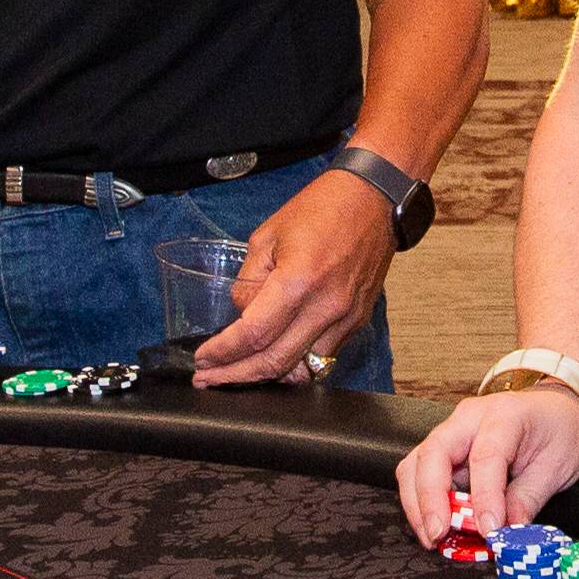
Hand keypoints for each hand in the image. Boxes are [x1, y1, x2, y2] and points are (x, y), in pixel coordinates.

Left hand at [192, 173, 390, 386]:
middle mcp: (325, 307)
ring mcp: (345, 318)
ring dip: (265, 377)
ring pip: (300, 370)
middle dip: (236, 375)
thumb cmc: (322, 208)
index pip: (254, 334)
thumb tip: (241, 315)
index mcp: (299, 281)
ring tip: (236, 374)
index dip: (223, 352)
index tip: (204, 360)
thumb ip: (249, 282)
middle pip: (275, 362)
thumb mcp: (267, 236)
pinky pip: (321, 357)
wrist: (374, 199)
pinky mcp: (357, 322)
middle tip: (209, 379)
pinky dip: (294, 365)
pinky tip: (272, 360)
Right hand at [398, 382, 578, 541]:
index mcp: (505, 416)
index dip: (484, 497)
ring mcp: (450, 431)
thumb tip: (505, 533)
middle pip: (433, 454)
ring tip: (433, 536)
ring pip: (415, 464)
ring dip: (417, 503)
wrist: (554, 409)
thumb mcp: (557, 466)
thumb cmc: (559, 431)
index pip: (486, 456)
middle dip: (430, 499)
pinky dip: (420, 501)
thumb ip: (528, 499)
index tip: (489, 531)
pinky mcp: (442, 448)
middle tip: (439, 535)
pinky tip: (434, 524)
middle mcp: (468, 418)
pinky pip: (418, 473)